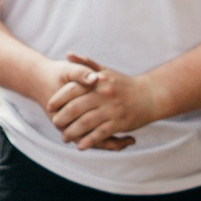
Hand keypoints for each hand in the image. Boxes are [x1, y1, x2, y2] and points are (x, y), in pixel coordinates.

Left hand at [46, 52, 161, 149]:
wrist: (150, 95)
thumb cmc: (124, 84)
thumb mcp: (105, 71)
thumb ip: (86, 64)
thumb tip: (68, 54)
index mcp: (98, 81)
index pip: (72, 89)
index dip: (58, 98)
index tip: (49, 106)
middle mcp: (104, 95)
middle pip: (76, 108)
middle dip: (62, 118)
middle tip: (54, 123)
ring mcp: (112, 110)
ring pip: (86, 123)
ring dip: (72, 132)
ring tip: (64, 137)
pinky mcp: (119, 123)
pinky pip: (100, 134)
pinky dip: (89, 141)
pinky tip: (80, 146)